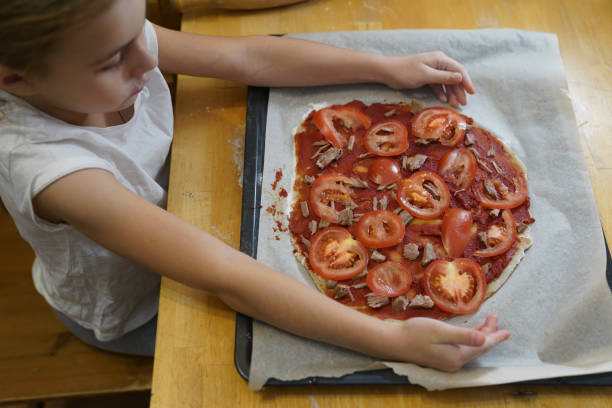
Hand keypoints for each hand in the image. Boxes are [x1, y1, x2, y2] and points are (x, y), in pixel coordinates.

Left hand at [382, 51, 475, 107]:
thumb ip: (443, 77)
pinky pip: (438, 85)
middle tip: (463, 104)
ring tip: (455, 104)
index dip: (466, 81)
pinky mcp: (426, 77)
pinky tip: (443, 100)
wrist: (388, 72)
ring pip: (446, 82)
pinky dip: (441, 92)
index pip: (458, 70)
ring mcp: (432, 70)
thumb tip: (460, 77)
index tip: (471, 93)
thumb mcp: (426, 75)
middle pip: (453, 77)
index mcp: (440, 59)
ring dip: (451, 93)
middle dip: (459, 90)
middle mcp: (438, 63)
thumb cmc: (406, 72)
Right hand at [385, 314, 509, 371]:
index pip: (482, 346)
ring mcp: (446, 361)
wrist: (394, 342)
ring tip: (487, 322)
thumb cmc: (415, 333)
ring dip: (478, 334)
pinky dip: (468, 337)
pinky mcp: (440, 357)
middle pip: (477, 347)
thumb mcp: (441, 331)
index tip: (507, 331)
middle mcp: (454, 362)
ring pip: (470, 347)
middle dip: (488, 333)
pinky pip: (461, 347)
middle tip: (495, 318)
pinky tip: (469, 331)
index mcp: (457, 356)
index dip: (495, 337)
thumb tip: (483, 339)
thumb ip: (463, 335)